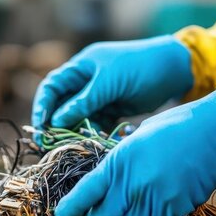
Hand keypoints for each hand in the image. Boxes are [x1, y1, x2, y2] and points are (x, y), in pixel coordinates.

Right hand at [32, 35, 192, 140]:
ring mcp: (100, 97)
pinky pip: (96, 124)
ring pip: (79, 118)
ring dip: (74, 132)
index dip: (43, 106)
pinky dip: (93, 134)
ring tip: (71, 148)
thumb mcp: (110, 83)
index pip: (53, 86)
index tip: (41, 126)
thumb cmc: (140, 67)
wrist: (174, 70)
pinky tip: (93, 144)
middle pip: (63, 105)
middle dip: (56, 124)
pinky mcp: (113, 109)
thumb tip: (56, 121)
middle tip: (51, 144)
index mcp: (82, 67)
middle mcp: (87, 82)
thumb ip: (84, 102)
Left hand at [53, 88, 215, 215]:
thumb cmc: (174, 128)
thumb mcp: (134, 140)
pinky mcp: (172, 213)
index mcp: (118, 163)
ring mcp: (153, 202)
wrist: (215, 134)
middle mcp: (132, 186)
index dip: (67, 214)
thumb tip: (101, 186)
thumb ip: (116, 164)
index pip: (82, 196)